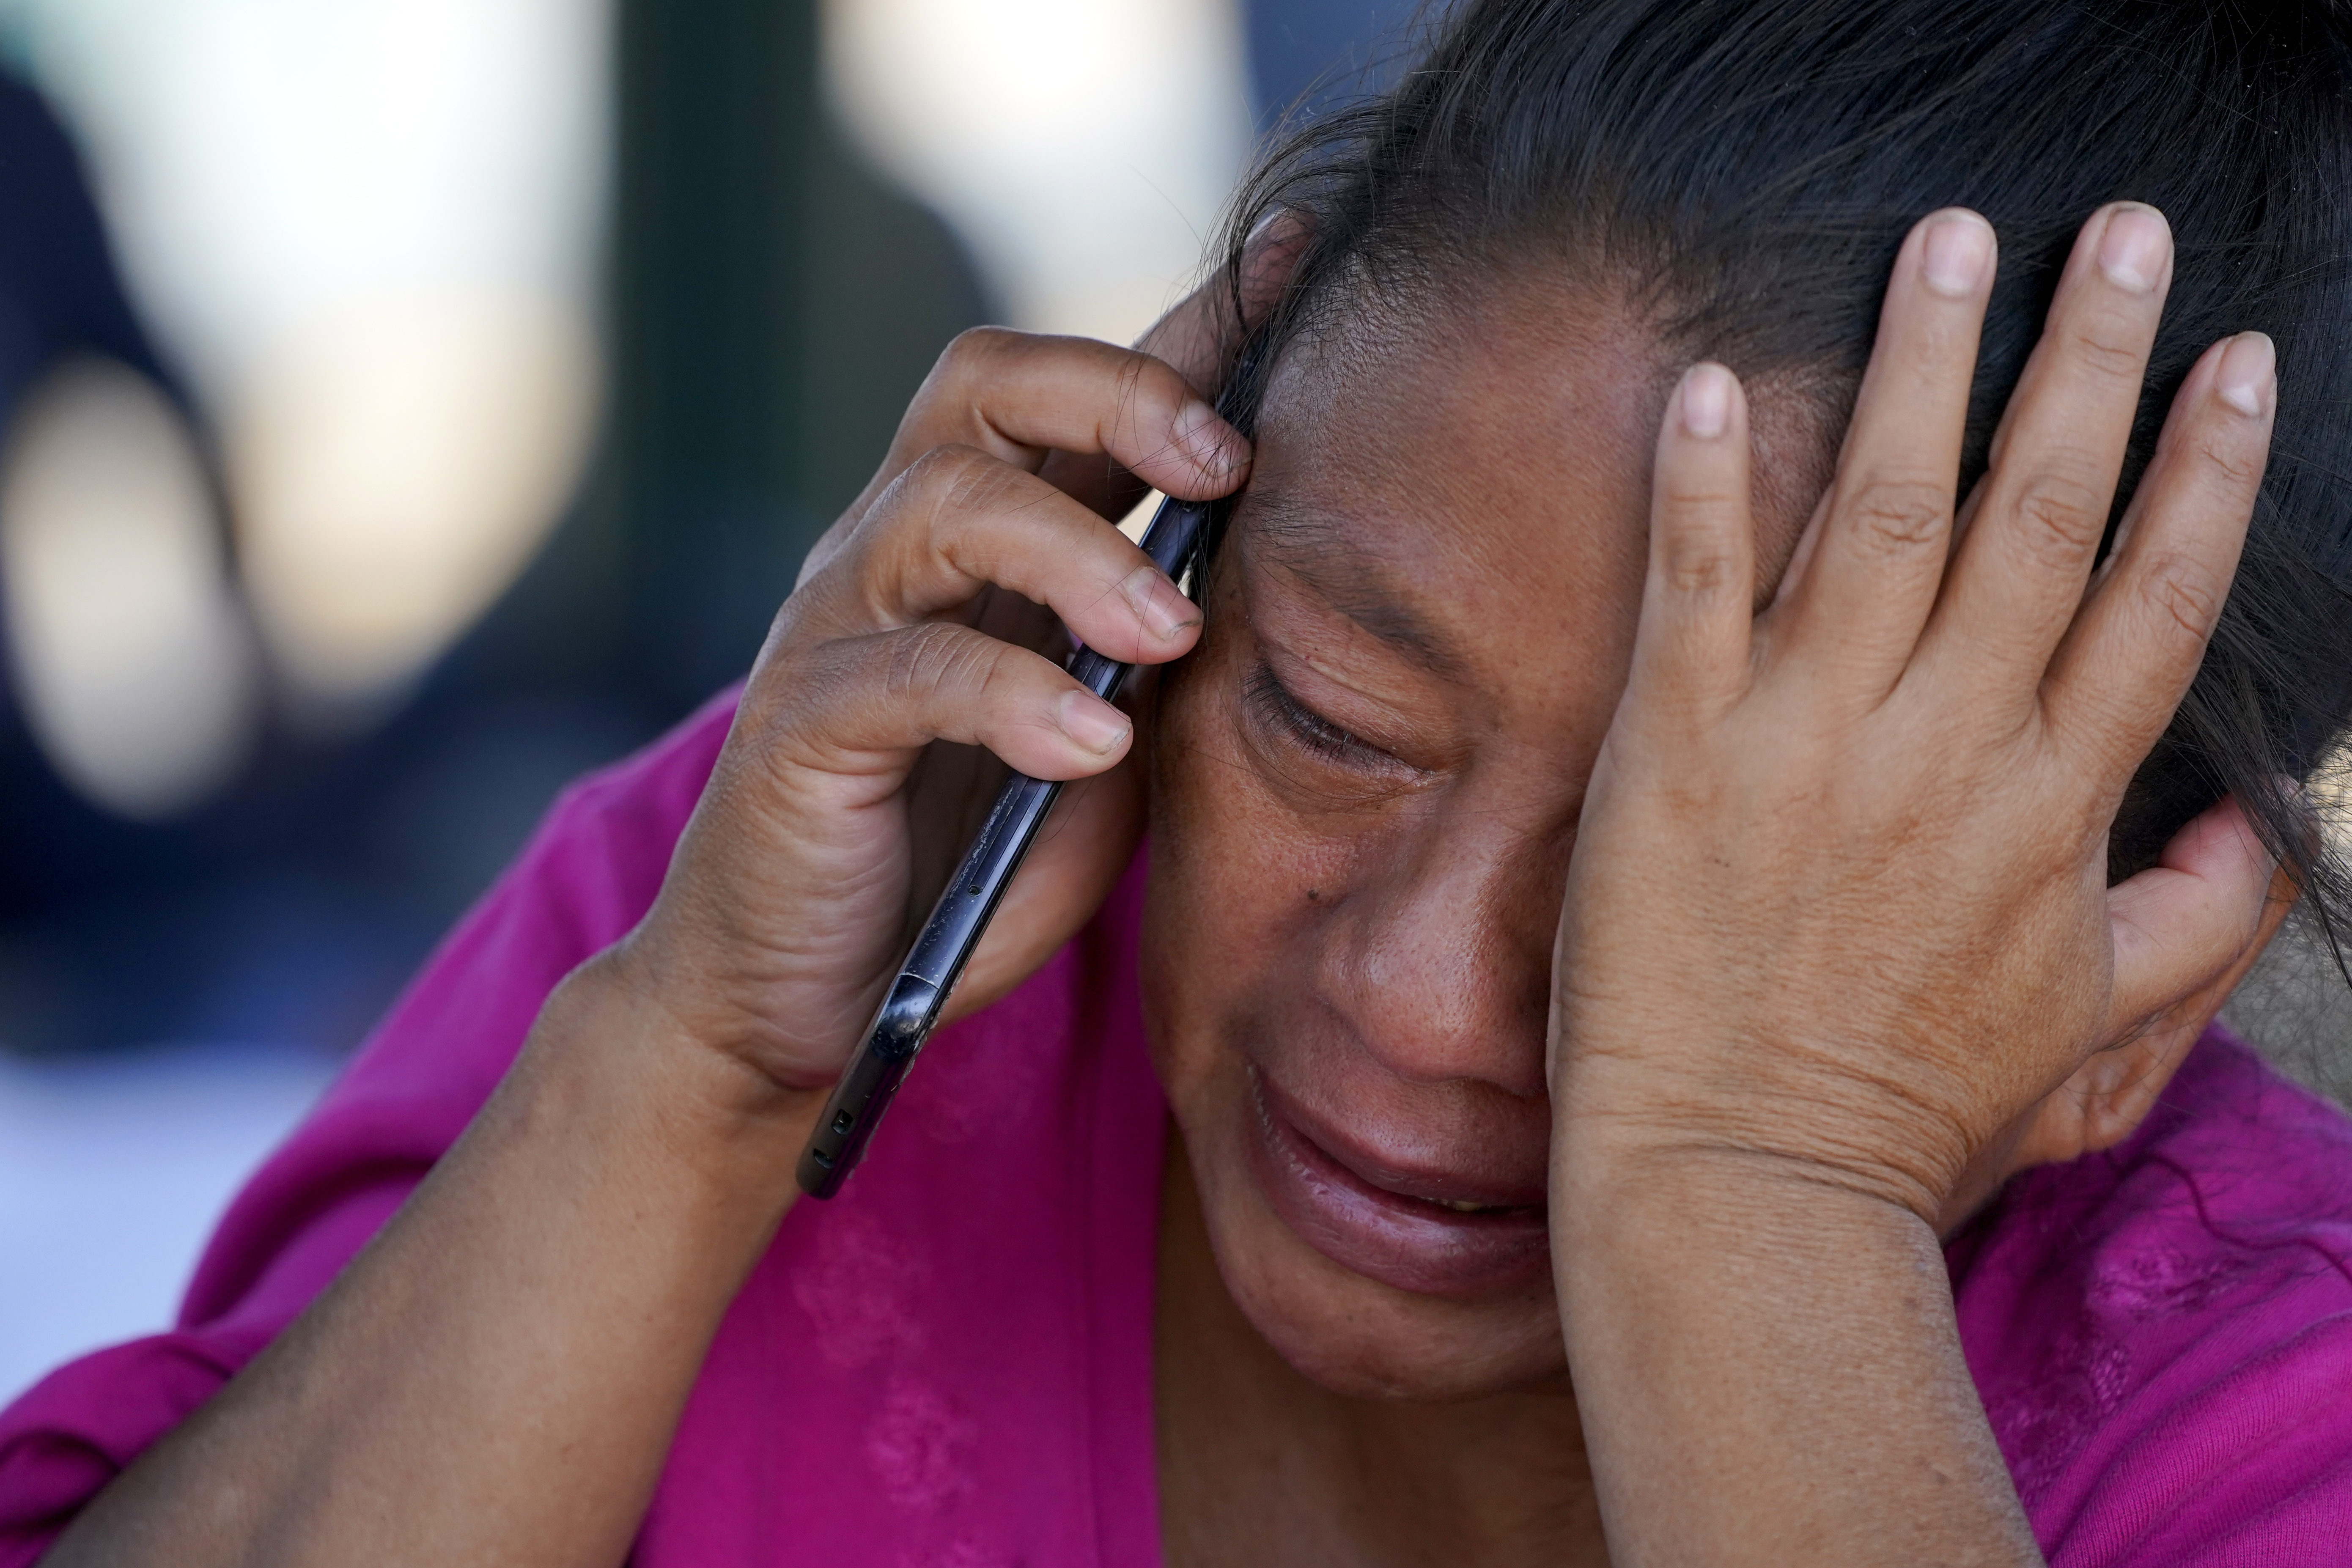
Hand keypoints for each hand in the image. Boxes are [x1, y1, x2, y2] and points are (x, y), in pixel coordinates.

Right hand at [609, 327, 1248, 1096]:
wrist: (805, 1003)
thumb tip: (1257, 591)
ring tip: (1167, 633)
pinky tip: (1091, 747)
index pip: (1067, 395)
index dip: (1176, 329)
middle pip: (984, 385)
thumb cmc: (957, 875)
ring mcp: (834, 626)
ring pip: (945, 502)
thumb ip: (1154, 673)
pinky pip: (910, 670)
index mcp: (975, 547)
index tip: (1288, 270)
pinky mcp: (798, 726)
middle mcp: (894, 552)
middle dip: (1117, 394)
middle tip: (1225, 460)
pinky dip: (1015, 698)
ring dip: (1079, 554)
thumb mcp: (1096, 759)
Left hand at [1552, 202, 2279, 1218]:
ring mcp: (1809, 745)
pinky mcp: (1680, 758)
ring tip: (1950, 239)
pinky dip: (1710, 483)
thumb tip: (2262, 836)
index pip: (2152, 599)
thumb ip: (2192, 926)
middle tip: (2117, 231)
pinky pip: (1696, 592)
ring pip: (1887, 516)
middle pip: (2040, 519)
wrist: (1748, 1194)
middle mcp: (1946, 752)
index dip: (2203, 470)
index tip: (2233, 357)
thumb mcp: (2093, 1036)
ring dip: (1923, 367)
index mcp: (2049, 807)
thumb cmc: (1908, 1117)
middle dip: (2087, 363)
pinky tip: (1716, 376)